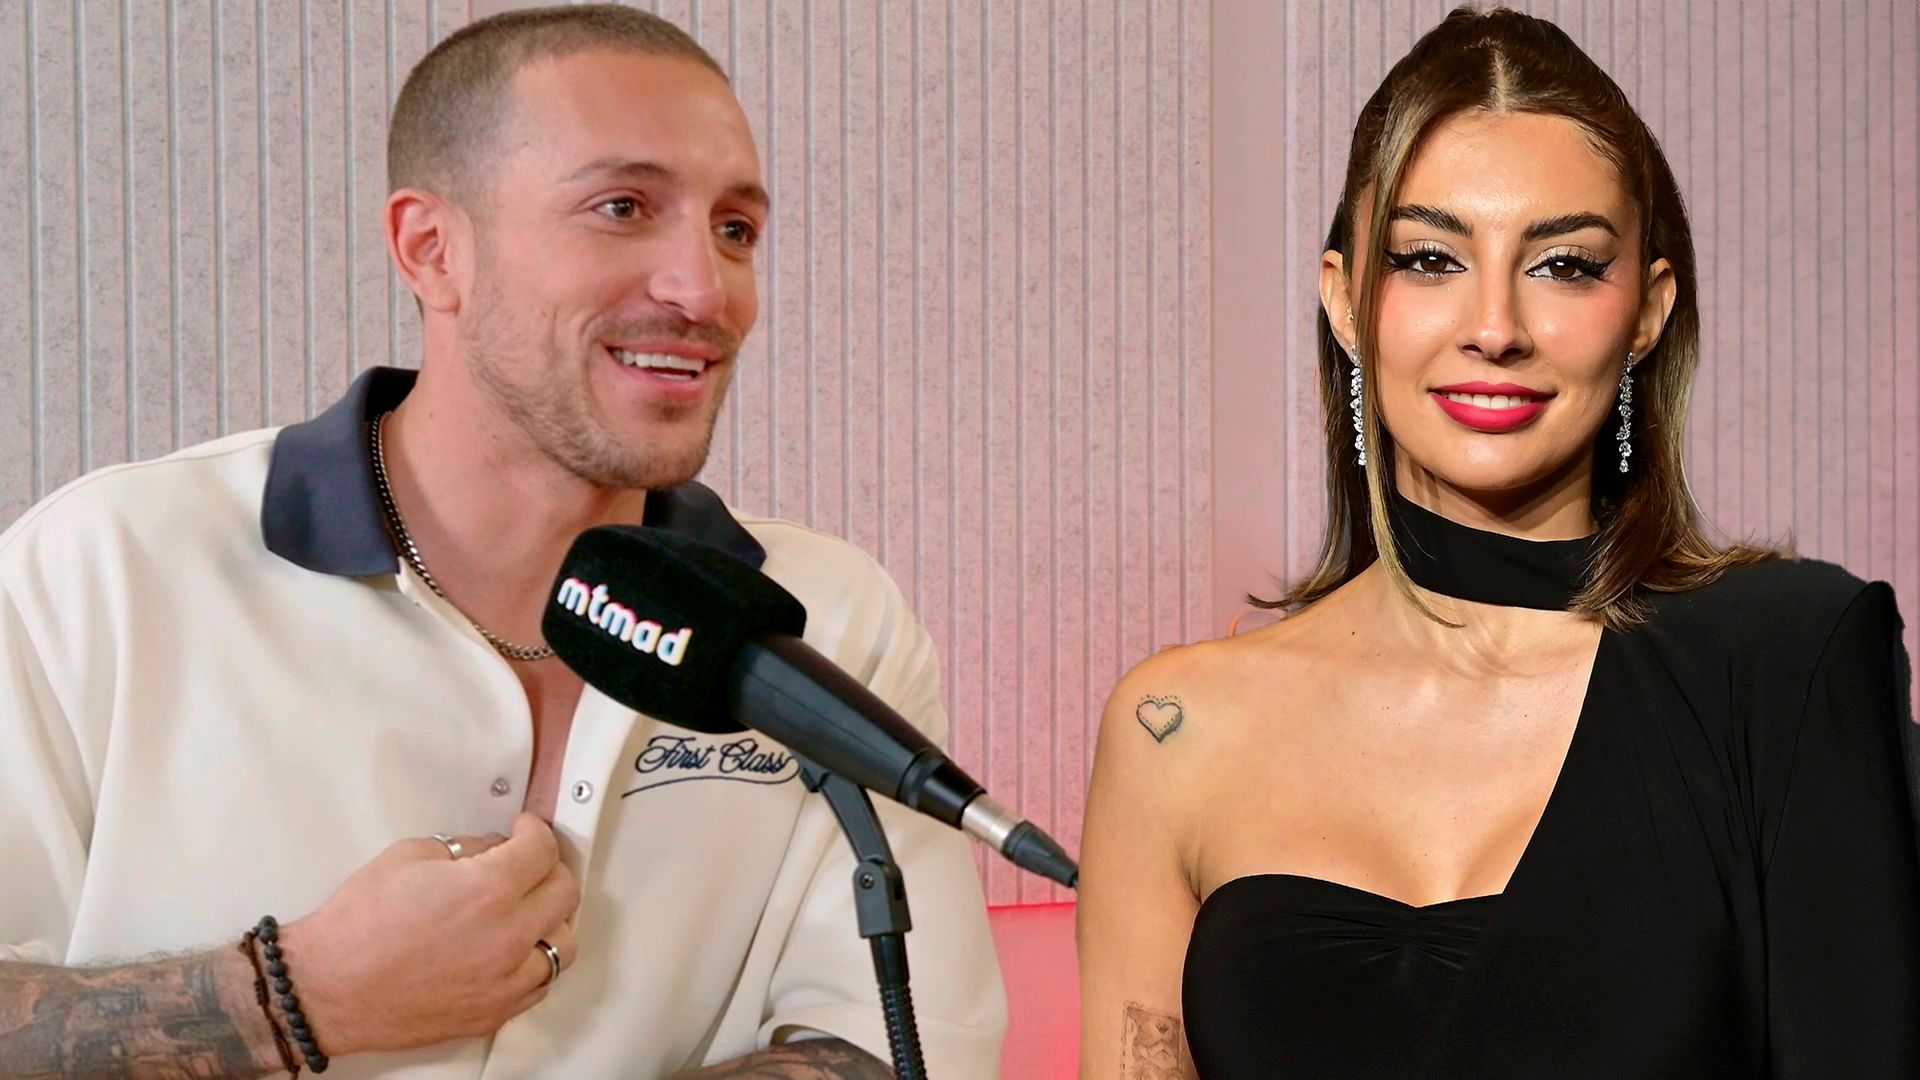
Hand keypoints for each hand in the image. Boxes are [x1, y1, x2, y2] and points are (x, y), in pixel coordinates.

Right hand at [273, 813, 580, 1056]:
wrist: (327, 988)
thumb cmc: (357, 928)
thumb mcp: (411, 856)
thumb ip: (465, 848)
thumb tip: (494, 850)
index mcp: (488, 890)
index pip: (543, 850)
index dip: (535, 832)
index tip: (526, 831)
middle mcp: (506, 936)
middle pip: (565, 892)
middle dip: (549, 868)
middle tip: (530, 863)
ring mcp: (504, 979)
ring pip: (563, 942)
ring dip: (551, 919)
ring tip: (528, 908)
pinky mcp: (494, 1011)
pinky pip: (541, 982)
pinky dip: (536, 961)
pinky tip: (518, 948)